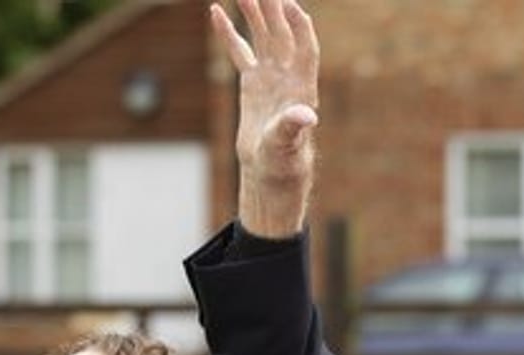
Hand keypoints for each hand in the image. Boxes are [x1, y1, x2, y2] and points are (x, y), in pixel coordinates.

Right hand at [210, 0, 318, 236]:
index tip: (289, 4)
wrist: (269, 170)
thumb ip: (293, 126)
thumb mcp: (286, 144)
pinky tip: (217, 11)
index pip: (305, 47)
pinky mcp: (253, 82)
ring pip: (263, 36)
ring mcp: (270, 76)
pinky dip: (229, 32)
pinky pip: (241, 51)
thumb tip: (306, 116)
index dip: (300, 26)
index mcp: (301, 87)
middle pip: (282, 33)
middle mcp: (288, 76)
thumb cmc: (282, 161)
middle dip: (273, 8)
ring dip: (253, 12)